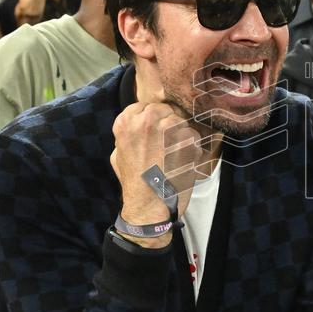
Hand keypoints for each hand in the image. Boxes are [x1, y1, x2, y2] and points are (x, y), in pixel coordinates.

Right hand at [111, 103, 212, 242]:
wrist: (149, 205)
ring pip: (181, 121)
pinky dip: (192, 148)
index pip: (146, 106)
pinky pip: (193, 136)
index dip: (153, 119)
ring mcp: (169, 128)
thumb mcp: (119, 153)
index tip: (155, 131)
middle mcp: (147, 120)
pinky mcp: (188, 140)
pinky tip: (183, 161)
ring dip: (181, 135)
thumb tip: (139, 123)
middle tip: (168, 143)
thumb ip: (129, 134)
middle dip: (168, 123)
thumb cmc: (133, 182)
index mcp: (126, 122)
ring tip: (175, 155)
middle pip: (165, 110)